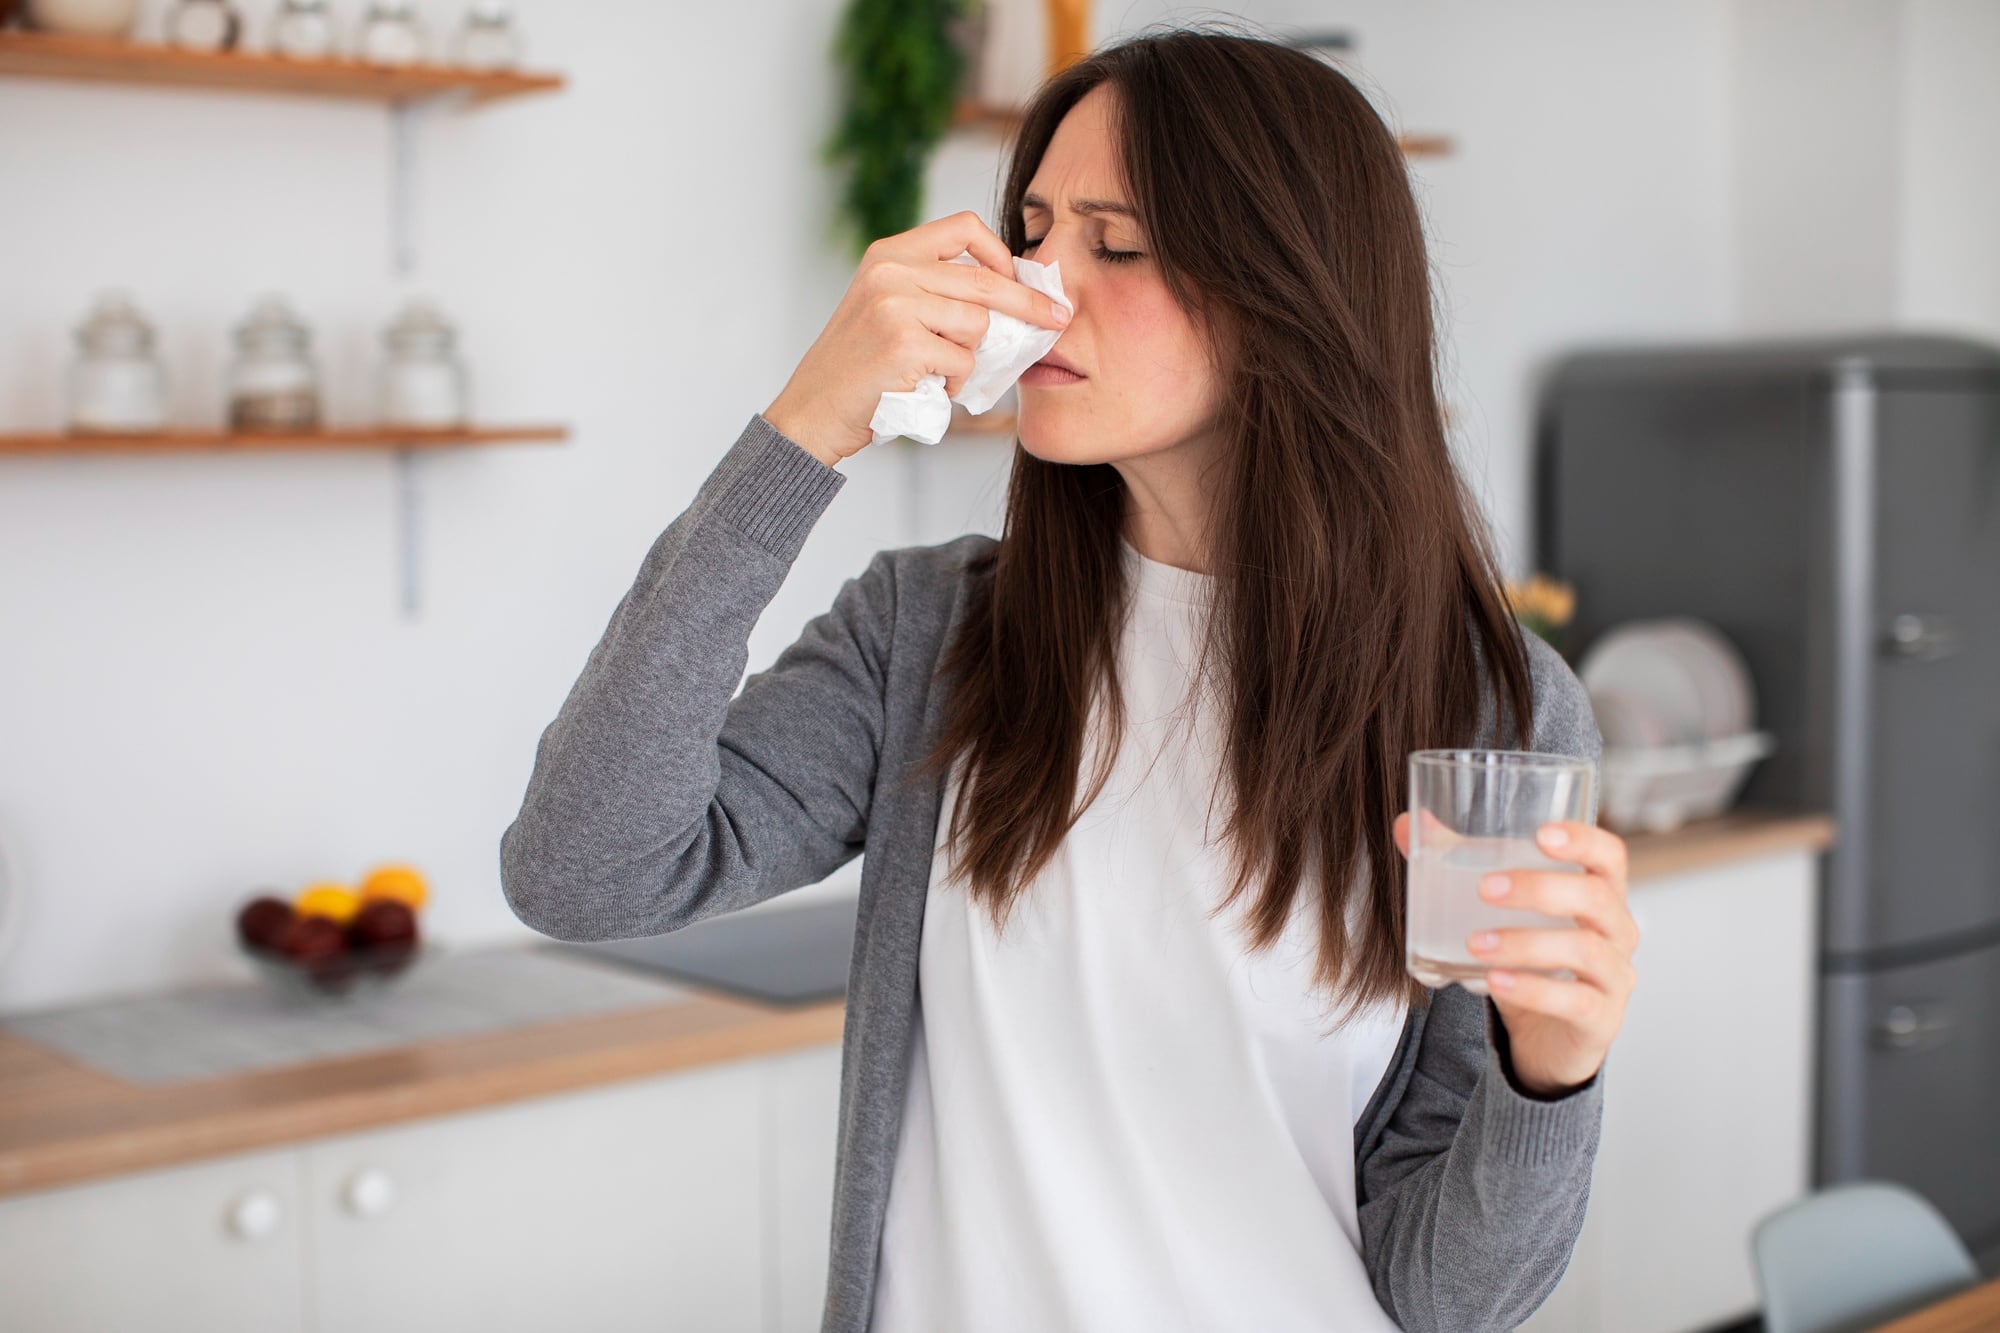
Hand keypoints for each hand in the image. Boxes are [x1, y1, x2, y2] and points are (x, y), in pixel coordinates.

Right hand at [762, 210, 1071, 466]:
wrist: (811, 412)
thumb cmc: (858, 368)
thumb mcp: (885, 307)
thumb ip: (933, 290)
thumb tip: (1010, 294)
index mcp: (889, 254)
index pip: (964, 226)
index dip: (1000, 251)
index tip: (1018, 277)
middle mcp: (891, 271)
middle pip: (985, 279)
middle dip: (1029, 303)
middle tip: (1056, 319)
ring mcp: (895, 305)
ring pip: (977, 325)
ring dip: (969, 358)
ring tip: (937, 373)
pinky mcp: (903, 345)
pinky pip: (962, 362)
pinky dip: (954, 384)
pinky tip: (926, 389)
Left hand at [1393, 813, 1638, 1095]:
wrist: (1546, 1038)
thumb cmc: (1530, 960)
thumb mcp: (1500, 913)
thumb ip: (1459, 865)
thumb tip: (1410, 825)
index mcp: (1600, 894)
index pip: (1609, 856)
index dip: (1583, 839)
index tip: (1541, 834)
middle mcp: (1617, 931)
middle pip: (1596, 898)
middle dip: (1540, 889)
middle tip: (1485, 888)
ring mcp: (1615, 977)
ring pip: (1585, 950)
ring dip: (1526, 943)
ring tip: (1474, 944)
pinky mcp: (1602, 1019)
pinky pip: (1575, 1002)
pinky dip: (1532, 990)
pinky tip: (1494, 981)